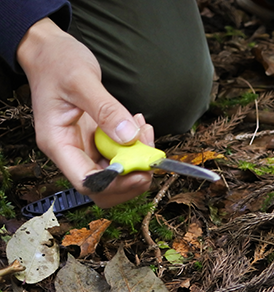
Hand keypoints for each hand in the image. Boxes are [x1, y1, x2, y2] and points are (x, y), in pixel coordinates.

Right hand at [16, 18, 152, 207]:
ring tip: (144, 130)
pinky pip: (121, 154)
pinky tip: (138, 125)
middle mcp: (71, 151)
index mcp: (58, 143)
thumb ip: (105, 109)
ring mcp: (85, 147)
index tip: (140, 172)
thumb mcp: (81, 80)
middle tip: (150, 155)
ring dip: (137, 159)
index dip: (116, 184)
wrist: (51, 51)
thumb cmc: (56, 62)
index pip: (87, 181)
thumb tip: (128, 137)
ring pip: (117, 173)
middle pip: (105, 187)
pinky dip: (136, 145)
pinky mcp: (98, 139)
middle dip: (132, 177)